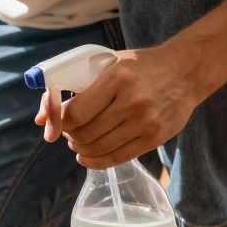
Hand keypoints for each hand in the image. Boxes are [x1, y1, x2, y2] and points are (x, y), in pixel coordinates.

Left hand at [35, 46, 204, 168]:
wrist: (187, 69)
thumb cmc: (140, 66)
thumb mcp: (106, 65)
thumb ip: (71, 88)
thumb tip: (39, 121)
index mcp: (117, 78)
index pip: (75, 113)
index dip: (59, 121)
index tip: (58, 121)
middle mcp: (132, 101)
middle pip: (84, 133)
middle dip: (69, 135)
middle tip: (69, 131)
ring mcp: (146, 122)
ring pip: (98, 148)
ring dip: (80, 148)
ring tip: (78, 141)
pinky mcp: (155, 137)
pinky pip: (117, 158)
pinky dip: (95, 161)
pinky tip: (87, 156)